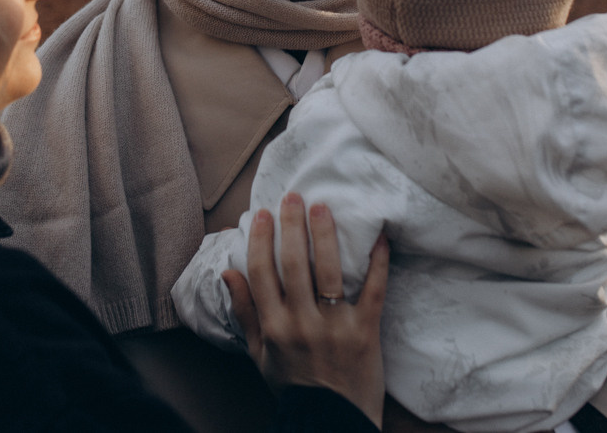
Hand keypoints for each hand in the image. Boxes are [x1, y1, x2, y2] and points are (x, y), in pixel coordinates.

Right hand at [222, 193, 389, 428]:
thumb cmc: (292, 386)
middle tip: (293, 197)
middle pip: (294, 264)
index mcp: (273, 327)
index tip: (262, 214)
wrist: (328, 422)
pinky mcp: (366, 332)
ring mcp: (335, 327)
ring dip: (325, 235)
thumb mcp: (259, 354)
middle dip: (292, 226)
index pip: (261, 272)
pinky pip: (375, 291)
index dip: (260, 239)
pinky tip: (379, 236)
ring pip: (330, 271)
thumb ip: (245, 312)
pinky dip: (378, 262)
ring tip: (323, 207)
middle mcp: (301, 323)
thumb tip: (228, 272)